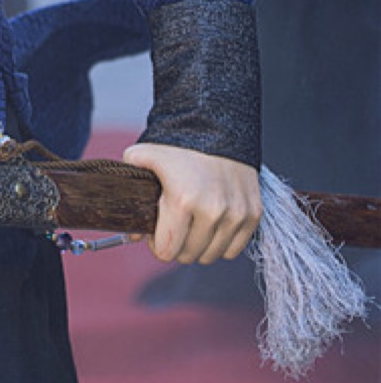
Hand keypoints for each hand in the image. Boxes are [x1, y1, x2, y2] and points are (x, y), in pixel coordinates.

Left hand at [121, 140, 261, 264]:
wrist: (217, 127)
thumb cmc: (178, 146)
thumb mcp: (143, 157)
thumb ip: (129, 191)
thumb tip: (133, 232)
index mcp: (183, 200)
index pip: (166, 251)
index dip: (156, 243)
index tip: (156, 229)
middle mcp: (213, 210)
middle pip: (188, 255)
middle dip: (177, 244)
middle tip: (174, 224)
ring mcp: (236, 214)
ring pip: (211, 255)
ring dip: (199, 244)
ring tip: (193, 222)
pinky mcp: (254, 214)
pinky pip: (234, 249)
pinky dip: (222, 242)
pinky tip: (212, 224)